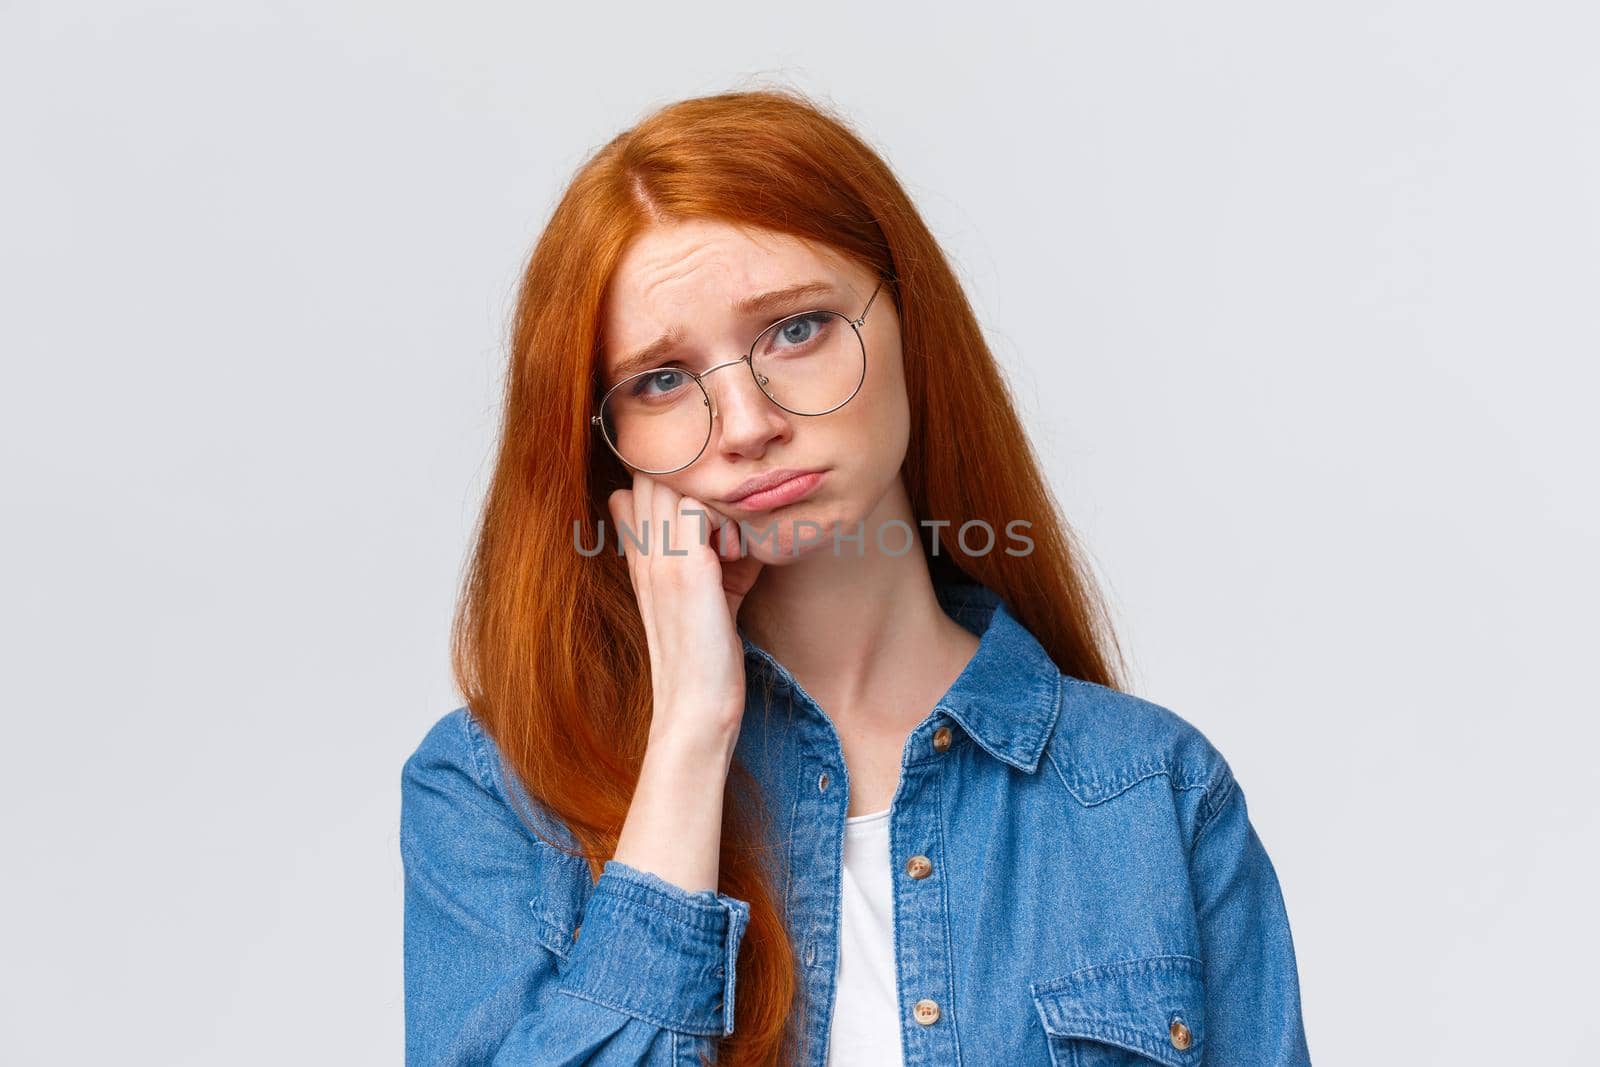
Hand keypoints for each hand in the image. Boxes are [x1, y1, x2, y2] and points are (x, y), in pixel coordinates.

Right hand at [607, 471, 764, 744]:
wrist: (696, 707)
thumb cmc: (709, 653)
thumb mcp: (708, 590)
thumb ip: (712, 547)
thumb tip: (744, 519)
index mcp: (642, 554)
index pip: (639, 479)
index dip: (677, 476)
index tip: (716, 502)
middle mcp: (644, 549)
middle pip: (654, 471)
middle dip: (697, 477)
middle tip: (731, 512)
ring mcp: (661, 556)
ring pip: (675, 479)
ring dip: (714, 495)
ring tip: (735, 536)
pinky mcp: (687, 569)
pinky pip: (700, 505)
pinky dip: (729, 517)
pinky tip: (742, 551)